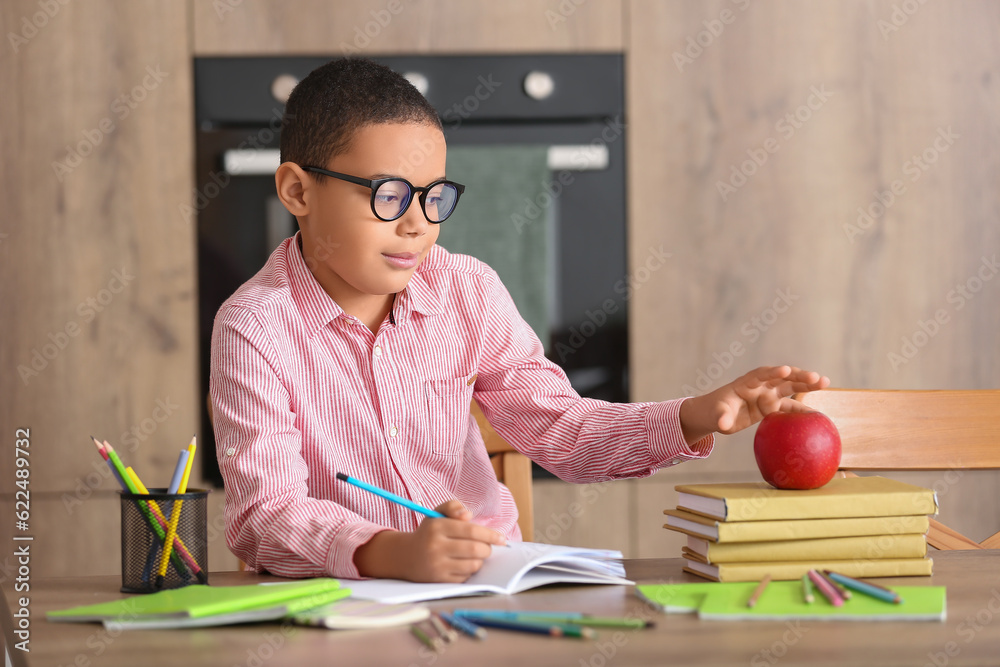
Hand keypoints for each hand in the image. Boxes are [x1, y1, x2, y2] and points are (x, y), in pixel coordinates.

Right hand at [353, 499, 506, 582]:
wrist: (405, 556)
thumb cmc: (428, 533)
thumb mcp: (436, 514)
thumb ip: (453, 506)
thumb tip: (468, 515)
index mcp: (437, 527)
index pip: (471, 530)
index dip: (490, 535)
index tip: (502, 538)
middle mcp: (435, 546)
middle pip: (475, 549)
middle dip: (487, 549)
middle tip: (487, 547)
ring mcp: (436, 565)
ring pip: (473, 565)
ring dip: (480, 560)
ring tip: (475, 555)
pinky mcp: (438, 580)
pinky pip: (465, 577)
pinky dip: (469, 571)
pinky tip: (464, 564)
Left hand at [679, 365, 829, 441]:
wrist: (716, 415)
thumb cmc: (715, 411)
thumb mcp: (716, 415)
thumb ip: (721, 418)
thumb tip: (723, 425)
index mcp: (746, 383)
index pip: (761, 374)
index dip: (773, 372)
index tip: (786, 370)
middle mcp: (760, 386)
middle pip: (781, 378)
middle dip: (798, 376)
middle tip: (816, 377)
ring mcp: (768, 395)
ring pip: (790, 387)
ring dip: (806, 384)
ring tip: (825, 382)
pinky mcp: (772, 406)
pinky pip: (789, 406)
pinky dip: (802, 409)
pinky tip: (816, 413)